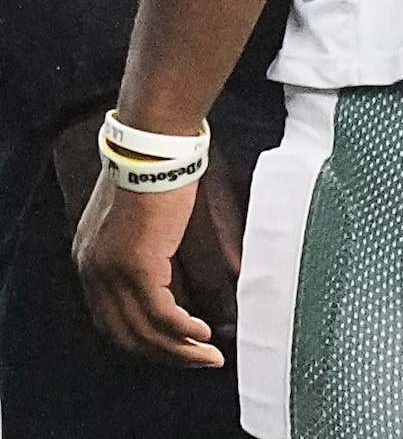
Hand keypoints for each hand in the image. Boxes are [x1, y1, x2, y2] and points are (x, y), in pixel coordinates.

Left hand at [72, 162, 242, 368]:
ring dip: (177, 349)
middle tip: (193, 361)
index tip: (170, 347)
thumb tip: (193, 274)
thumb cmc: (156, 170)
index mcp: (90, 259)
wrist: (153, 147)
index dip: (140, 338)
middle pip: (123, 333)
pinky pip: (160, 315)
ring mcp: (112, 272)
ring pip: (142, 330)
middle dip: (161, 354)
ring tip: (205, 356)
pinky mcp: (137, 268)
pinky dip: (182, 331)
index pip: (109, 316)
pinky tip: (201, 334)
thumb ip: (161, 250)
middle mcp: (94, 271)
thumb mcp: (149, 218)